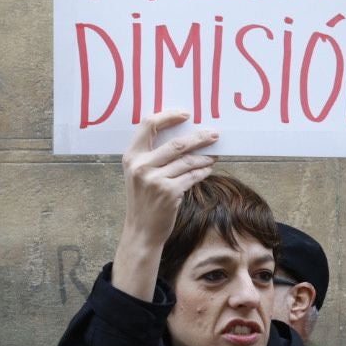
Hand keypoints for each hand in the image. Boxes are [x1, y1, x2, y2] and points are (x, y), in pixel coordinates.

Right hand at [113, 110, 218, 299]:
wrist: (141, 231)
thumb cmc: (143, 200)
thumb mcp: (138, 174)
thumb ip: (152, 156)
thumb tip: (184, 136)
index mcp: (131, 156)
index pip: (148, 124)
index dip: (168, 116)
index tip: (186, 114)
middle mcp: (141, 166)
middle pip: (176, 143)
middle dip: (199, 137)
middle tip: (214, 134)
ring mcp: (154, 180)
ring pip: (188, 160)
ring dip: (205, 156)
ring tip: (214, 155)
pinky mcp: (169, 192)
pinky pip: (192, 176)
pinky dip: (203, 171)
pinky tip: (208, 168)